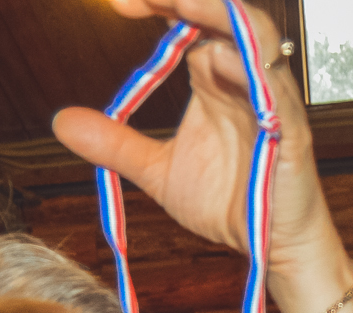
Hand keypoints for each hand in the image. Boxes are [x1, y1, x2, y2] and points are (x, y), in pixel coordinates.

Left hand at [50, 1, 344, 296]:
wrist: (269, 248)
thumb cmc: (231, 203)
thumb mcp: (158, 171)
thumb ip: (116, 143)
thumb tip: (62, 120)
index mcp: (214, 79)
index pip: (190, 21)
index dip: (159, 3)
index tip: (119, 4)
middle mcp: (243, 80)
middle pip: (224, 15)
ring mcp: (270, 101)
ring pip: (256, 39)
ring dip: (219, 18)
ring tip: (182, 5)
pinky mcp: (290, 132)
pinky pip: (276, 92)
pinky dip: (252, 73)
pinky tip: (220, 61)